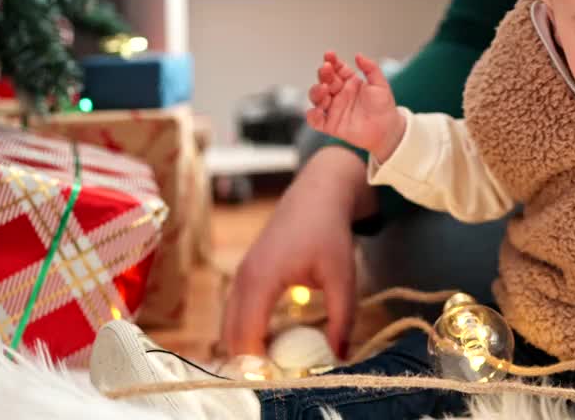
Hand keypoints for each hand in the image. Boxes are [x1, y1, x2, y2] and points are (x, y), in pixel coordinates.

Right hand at [219, 146, 373, 359]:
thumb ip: (342, 318)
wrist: (318, 193)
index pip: (247, 334)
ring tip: (274, 366)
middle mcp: (244, 278)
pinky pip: (236, 311)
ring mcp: (241, 274)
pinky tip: (271, 343)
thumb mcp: (343, 277)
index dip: (257, 363)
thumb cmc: (330, 232)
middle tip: (275, 380)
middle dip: (247, 361)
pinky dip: (246, 330)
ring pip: (230, 323)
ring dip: (245, 347)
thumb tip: (340, 356)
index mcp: (263, 279)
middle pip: (232, 333)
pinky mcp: (246, 273)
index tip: (278, 381)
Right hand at [306, 52, 404, 161]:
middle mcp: (339, 94)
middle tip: (326, 69)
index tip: (329, 55)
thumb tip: (358, 55)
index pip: (336, 68)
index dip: (331, 61)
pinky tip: (318, 111)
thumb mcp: (380, 84)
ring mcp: (333, 109)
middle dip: (323, 74)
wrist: (387, 129)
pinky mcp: (330, 125)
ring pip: (316, 97)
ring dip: (316, 91)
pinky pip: (315, 120)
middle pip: (324, 80)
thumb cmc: (384, 107)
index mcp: (349, 82)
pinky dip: (312, 116)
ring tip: (324, 89)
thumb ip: (370, 68)